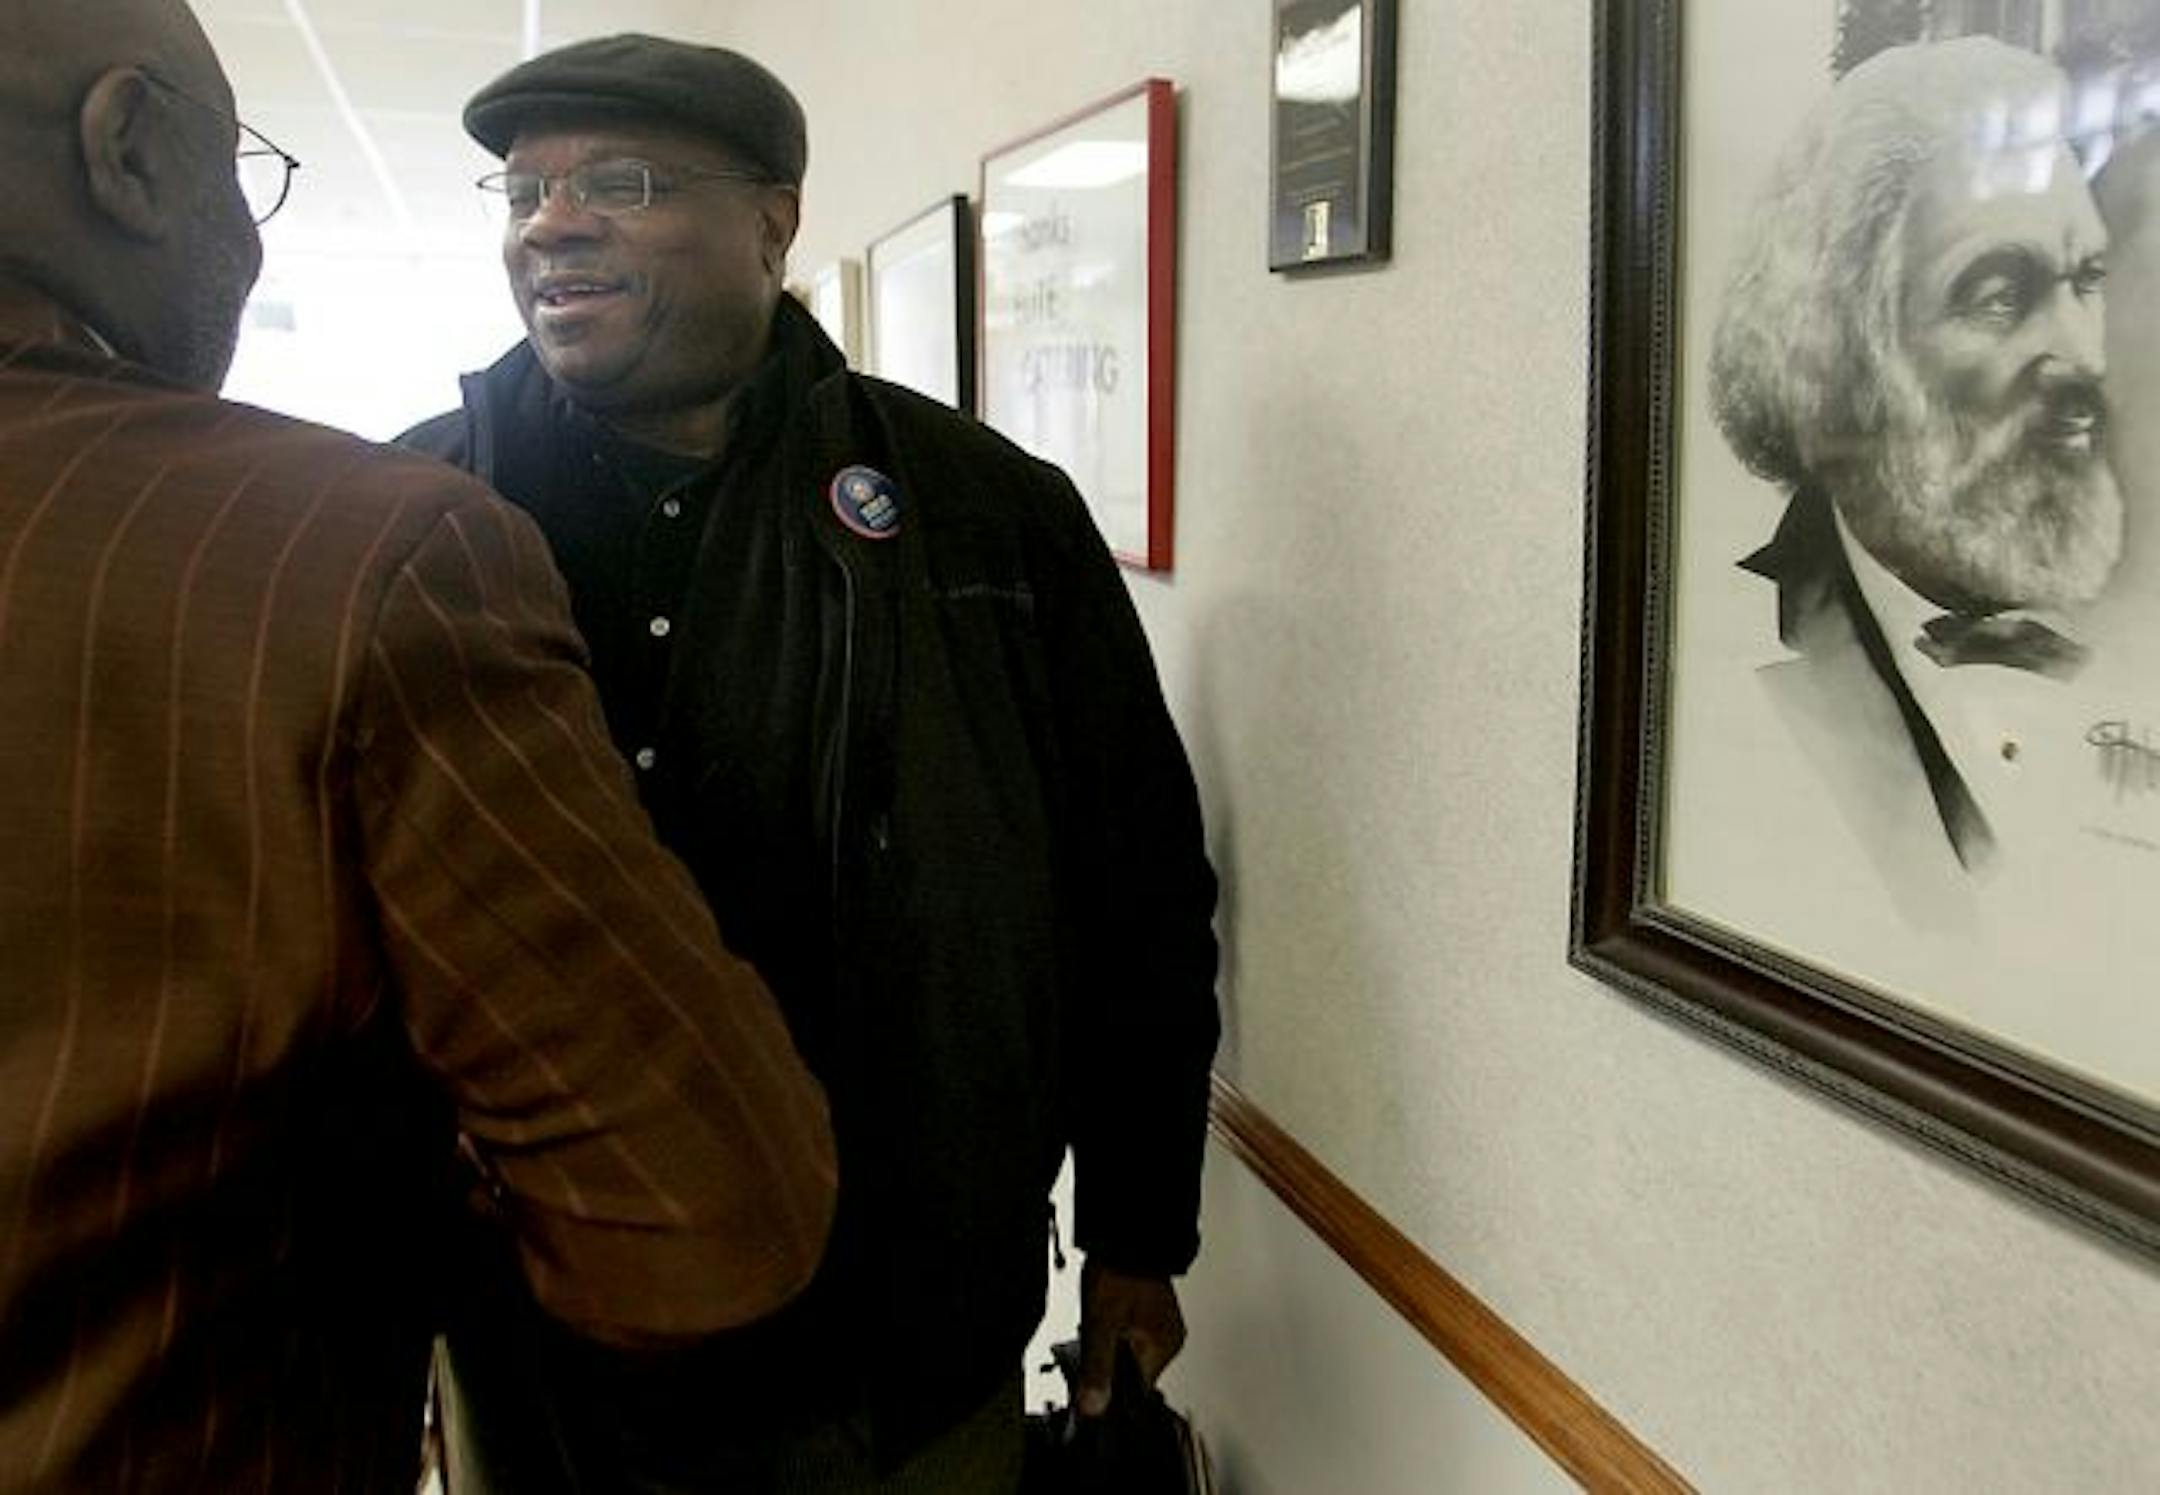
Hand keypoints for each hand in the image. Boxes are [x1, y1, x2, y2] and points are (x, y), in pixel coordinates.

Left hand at [1075, 1258, 1185, 1417]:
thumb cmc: (1119, 1272)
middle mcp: (1168, 1339)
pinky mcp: (1150, 1312)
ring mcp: (1160, 1324)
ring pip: (1129, 1353)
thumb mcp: (1102, 1324)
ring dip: (1110, 1346)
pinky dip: (1115, 1331)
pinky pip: (1131, 1334)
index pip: (1137, 1391)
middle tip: (1094, 1335)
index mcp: (1163, 1347)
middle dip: (1108, 1363)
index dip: (1111, 1388)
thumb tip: (1094, 1407)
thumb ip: (1098, 1368)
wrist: (1125, 1235)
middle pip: (1132, 1373)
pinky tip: (1104, 1314)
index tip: (1091, 1377)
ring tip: (1099, 1320)